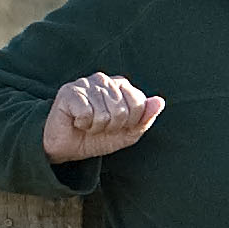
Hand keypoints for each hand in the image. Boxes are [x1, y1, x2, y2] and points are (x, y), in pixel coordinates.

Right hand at [43, 72, 163, 162]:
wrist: (68, 148)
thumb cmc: (98, 137)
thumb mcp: (128, 134)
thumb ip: (145, 118)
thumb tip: (160, 101)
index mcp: (121, 86)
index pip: (139, 102)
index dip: (131, 122)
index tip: (118, 126)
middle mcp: (104, 80)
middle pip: (122, 110)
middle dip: (112, 126)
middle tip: (100, 126)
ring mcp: (85, 83)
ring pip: (104, 113)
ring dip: (96, 126)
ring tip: (88, 124)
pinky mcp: (69, 92)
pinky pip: (87, 113)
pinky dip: (83, 124)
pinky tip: (76, 121)